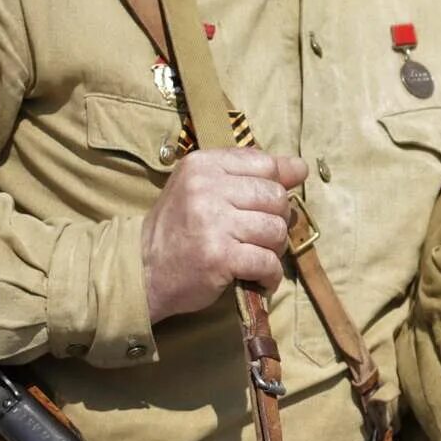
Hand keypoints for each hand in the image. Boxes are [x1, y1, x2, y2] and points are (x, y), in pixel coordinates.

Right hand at [141, 148, 305, 324]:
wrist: (141, 270)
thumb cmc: (177, 228)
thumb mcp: (199, 188)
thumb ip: (243, 175)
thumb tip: (299, 168)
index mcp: (203, 165)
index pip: (265, 163)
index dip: (282, 181)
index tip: (280, 198)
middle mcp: (207, 188)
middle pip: (276, 197)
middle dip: (279, 220)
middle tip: (263, 235)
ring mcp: (213, 222)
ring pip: (276, 230)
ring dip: (275, 249)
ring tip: (258, 255)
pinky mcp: (220, 257)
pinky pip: (267, 262)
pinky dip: (270, 274)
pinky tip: (260, 277)